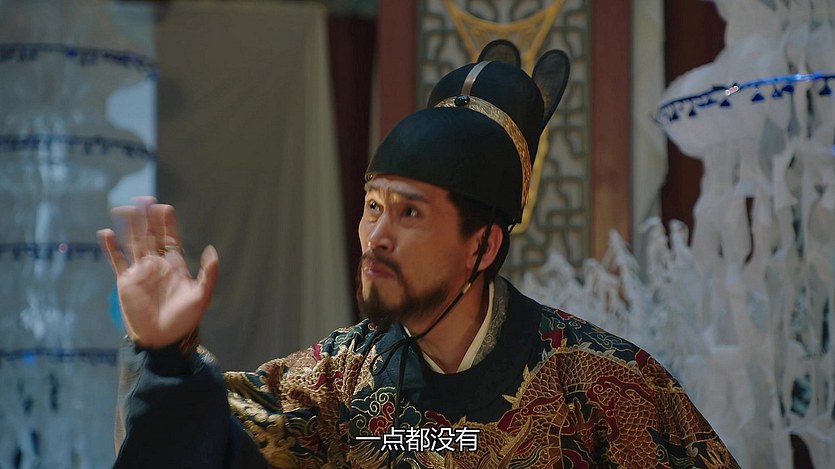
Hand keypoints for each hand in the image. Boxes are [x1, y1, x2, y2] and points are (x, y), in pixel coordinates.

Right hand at [97, 198, 218, 348]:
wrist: (163, 340)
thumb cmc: (185, 320)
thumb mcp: (202, 295)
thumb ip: (208, 273)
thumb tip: (211, 249)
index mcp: (176, 265)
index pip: (170, 238)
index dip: (167, 223)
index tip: (164, 208)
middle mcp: (157, 264)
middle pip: (151, 235)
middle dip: (147, 218)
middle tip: (144, 199)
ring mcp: (141, 272)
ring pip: (133, 243)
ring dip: (129, 227)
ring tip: (124, 208)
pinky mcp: (126, 282)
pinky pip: (117, 260)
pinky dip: (111, 247)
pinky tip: (106, 232)